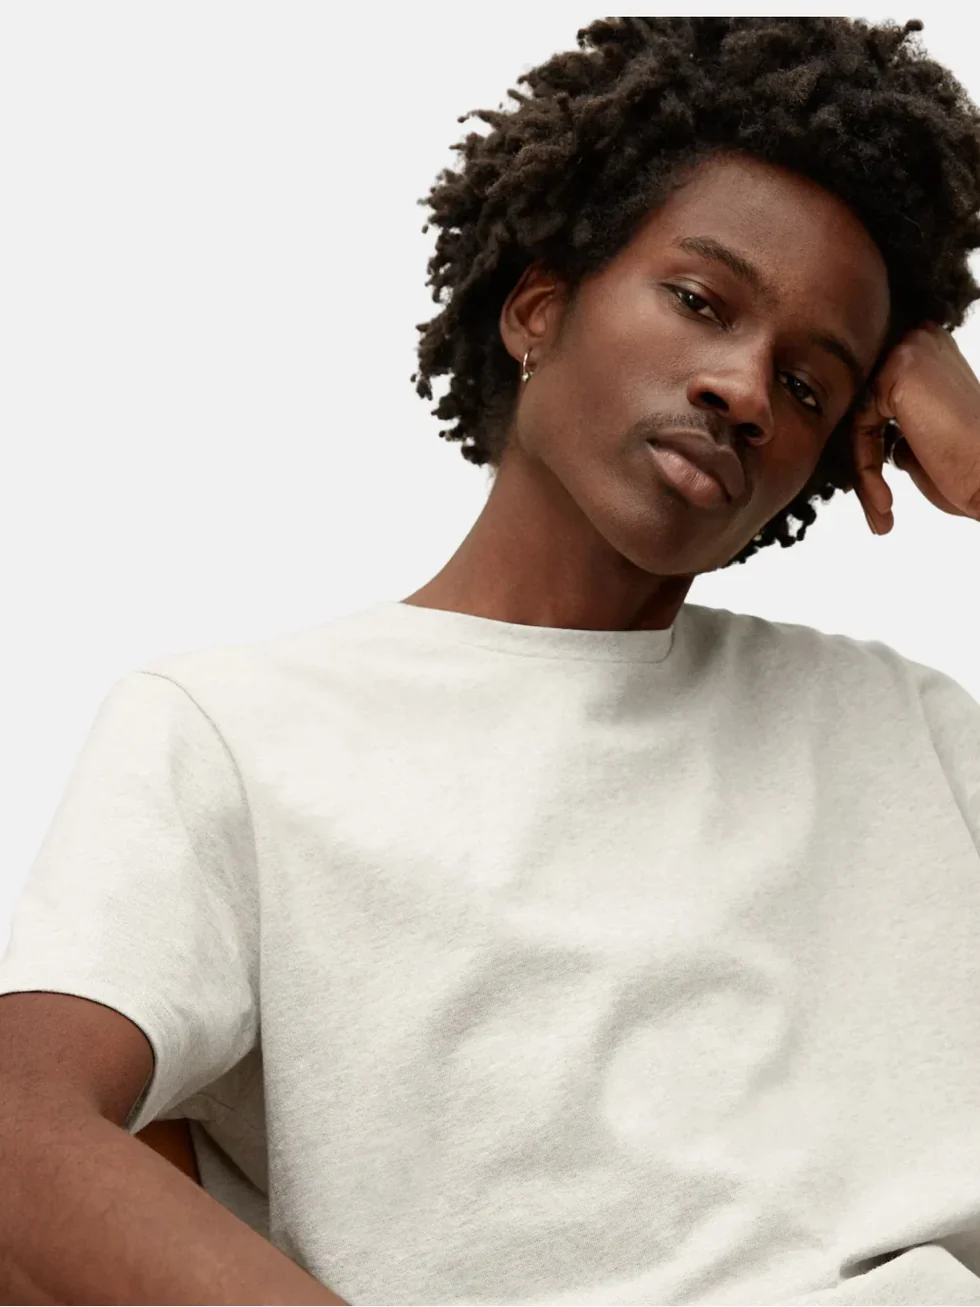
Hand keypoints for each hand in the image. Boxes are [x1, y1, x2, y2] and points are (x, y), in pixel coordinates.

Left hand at [850, 322, 979, 534]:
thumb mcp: (927, 436)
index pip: (878, 401)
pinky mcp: (899, 370)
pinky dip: (867, 469)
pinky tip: (886, 501)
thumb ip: (900, 422)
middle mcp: (922, 340)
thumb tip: (870, 429)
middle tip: (878, 507)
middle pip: (865, 408)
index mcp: (931, 353)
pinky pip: (861, 426)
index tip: (876, 492)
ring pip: (860, 420)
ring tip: (883, 511)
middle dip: (865, 464)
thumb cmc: (972, 465)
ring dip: (866, 474)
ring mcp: (911, 350)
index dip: (871, 448)